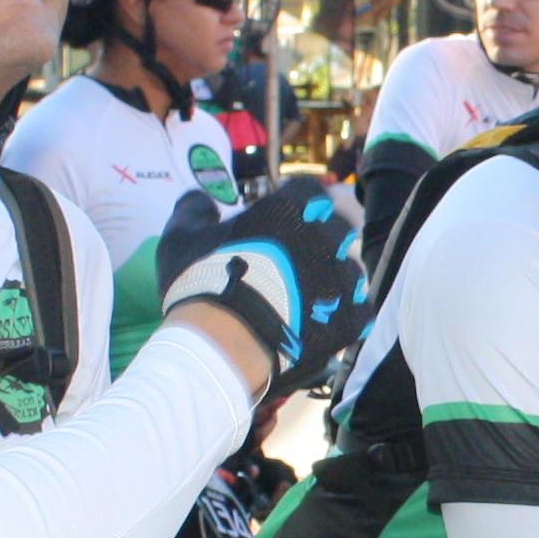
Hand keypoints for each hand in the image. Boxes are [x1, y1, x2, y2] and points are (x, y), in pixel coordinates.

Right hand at [158, 177, 367, 403]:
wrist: (222, 346)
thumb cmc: (200, 284)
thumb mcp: (180, 237)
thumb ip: (193, 209)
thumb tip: (200, 199)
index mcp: (289, 210)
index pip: (309, 191)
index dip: (298, 204)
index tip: (284, 221)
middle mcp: (324, 239)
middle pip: (337, 229)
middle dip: (320, 241)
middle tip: (296, 262)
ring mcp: (341, 280)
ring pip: (350, 271)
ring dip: (333, 280)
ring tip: (308, 299)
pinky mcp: (348, 319)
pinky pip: (359, 311)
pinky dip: (344, 315)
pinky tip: (323, 323)